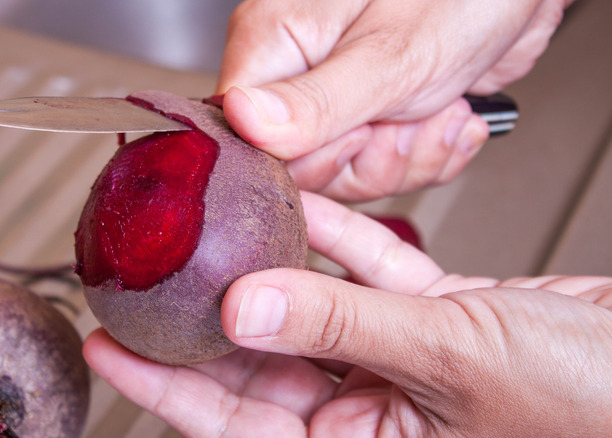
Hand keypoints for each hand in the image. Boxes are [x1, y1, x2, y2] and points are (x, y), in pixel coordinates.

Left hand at [84, 192, 611, 436]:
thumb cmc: (592, 403)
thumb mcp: (448, 359)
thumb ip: (340, 326)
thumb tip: (245, 307)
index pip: (238, 422)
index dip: (168, 388)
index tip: (115, 345)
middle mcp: (376, 411)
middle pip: (264, 362)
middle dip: (206, 320)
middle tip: (148, 282)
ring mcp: (403, 362)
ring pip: (316, 311)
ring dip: (273, 268)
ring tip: (216, 233)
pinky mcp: (436, 319)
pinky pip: (371, 277)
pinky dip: (341, 241)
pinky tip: (304, 208)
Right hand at [216, 0, 571, 200]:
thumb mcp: (390, 55)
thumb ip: (316, 101)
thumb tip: (246, 122)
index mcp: (274, 41)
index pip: (248, 136)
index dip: (305, 157)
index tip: (356, 133)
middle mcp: (294, 74)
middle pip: (299, 168)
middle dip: (369, 158)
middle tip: (404, 115)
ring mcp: (331, 100)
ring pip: (345, 175)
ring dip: (406, 156)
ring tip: (438, 106)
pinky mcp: (366, 118)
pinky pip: (379, 170)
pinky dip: (424, 155)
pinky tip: (447, 115)